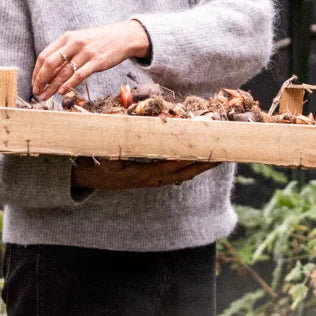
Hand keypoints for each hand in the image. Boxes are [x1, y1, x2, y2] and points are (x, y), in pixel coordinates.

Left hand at [33, 19, 151, 99]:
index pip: (45, 55)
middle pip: (50, 63)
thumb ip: (65, 53)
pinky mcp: (97, 61)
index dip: (37, 71)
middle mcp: (75, 43)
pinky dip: (68, 85)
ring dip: (53, 86)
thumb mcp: (79, 41)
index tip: (34, 83)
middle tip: (37, 92)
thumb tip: (49, 73)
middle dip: (41, 80)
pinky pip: (79, 75)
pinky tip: (62, 92)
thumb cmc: (99, 41)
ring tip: (47, 96)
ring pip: (63, 72)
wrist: (123, 37)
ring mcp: (86, 52)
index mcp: (67, 37)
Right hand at [70, 158, 217, 189]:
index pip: (173, 164)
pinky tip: (202, 160)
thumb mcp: (104, 157)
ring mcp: (155, 179)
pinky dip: (191, 166)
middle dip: (205, 162)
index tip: (206, 150)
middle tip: (225, 154)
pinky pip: (177, 172)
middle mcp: (153, 178)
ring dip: (202, 165)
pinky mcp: (154, 177)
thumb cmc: (98, 164)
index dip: (191, 158)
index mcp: (144, 173)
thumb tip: (123, 135)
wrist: (90, 179)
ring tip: (220, 156)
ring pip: (184, 172)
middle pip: (185, 170)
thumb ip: (115, 150)